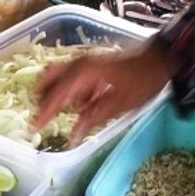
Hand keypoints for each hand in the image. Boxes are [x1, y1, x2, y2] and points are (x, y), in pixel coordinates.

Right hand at [34, 41, 170, 143]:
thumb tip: (73, 137)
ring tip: (59, 113)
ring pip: (57, 76)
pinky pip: (70, 76)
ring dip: (55, 93)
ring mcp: (84, 61)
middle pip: (48, 79)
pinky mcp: (90, 63)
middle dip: (43, 98)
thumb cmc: (143, 81)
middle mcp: (79, 64)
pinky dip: (69, 90)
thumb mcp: (120, 105)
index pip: (57, 95)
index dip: (44, 112)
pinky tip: (81, 104)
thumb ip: (93, 119)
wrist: (161, 58)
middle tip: (42, 117)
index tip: (34, 127)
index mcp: (84, 73)